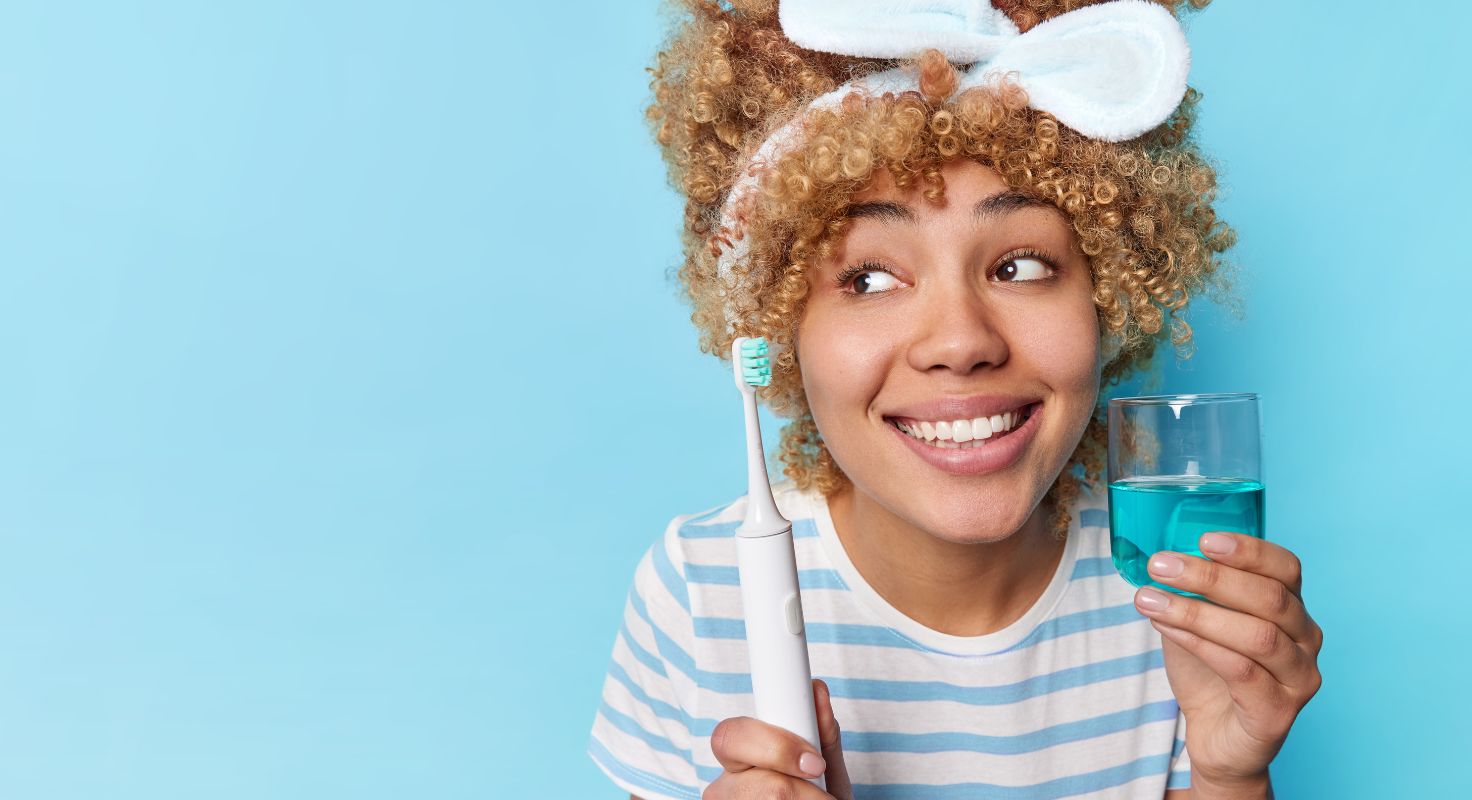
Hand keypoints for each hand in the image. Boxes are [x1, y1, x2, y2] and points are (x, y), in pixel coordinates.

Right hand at [703, 679, 851, 799]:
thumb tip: (817, 690)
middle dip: (793, 788)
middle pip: (752, 784)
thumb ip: (822, 734)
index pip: (730, 737)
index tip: (815, 764)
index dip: (777, 747)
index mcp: (738, 757)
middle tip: (821, 791)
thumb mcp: (827, 771)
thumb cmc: (819, 799)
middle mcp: (723, 788)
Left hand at [1132, 532, 1321, 794]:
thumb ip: (1192, 590)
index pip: (1285, 568)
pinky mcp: (1278, 712)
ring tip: (1149, 598)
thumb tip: (1162, 556)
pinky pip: (1241, 671)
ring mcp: (1299, 679)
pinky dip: (1199, 644)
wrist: (1216, 738)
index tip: (1204, 538)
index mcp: (1293, 611)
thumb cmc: (1210, 673)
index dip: (1248, 550)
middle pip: (1269, 598)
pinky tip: (1166, 627)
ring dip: (1196, 611)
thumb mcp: (1198, 621)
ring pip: (1256, 635)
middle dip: (1211, 577)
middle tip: (1161, 565)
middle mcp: (1306, 641)